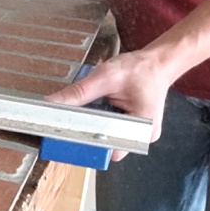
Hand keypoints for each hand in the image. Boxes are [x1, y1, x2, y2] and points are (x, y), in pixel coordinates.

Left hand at [45, 50, 172, 160]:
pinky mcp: (131, 129)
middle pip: (105, 145)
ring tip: (72, 119)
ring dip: (89, 129)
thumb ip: (79, 92)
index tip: (62, 135)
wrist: (158, 62)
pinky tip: (87, 114)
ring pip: (105, 139)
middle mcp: (141, 138)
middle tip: (61, 125)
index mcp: (142, 130)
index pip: (107, 147)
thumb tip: (51, 103)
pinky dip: (97, 123)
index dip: (83, 142)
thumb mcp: (106, 76)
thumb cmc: (140, 68)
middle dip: (83, 135)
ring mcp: (137, 135)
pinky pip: (108, 131)